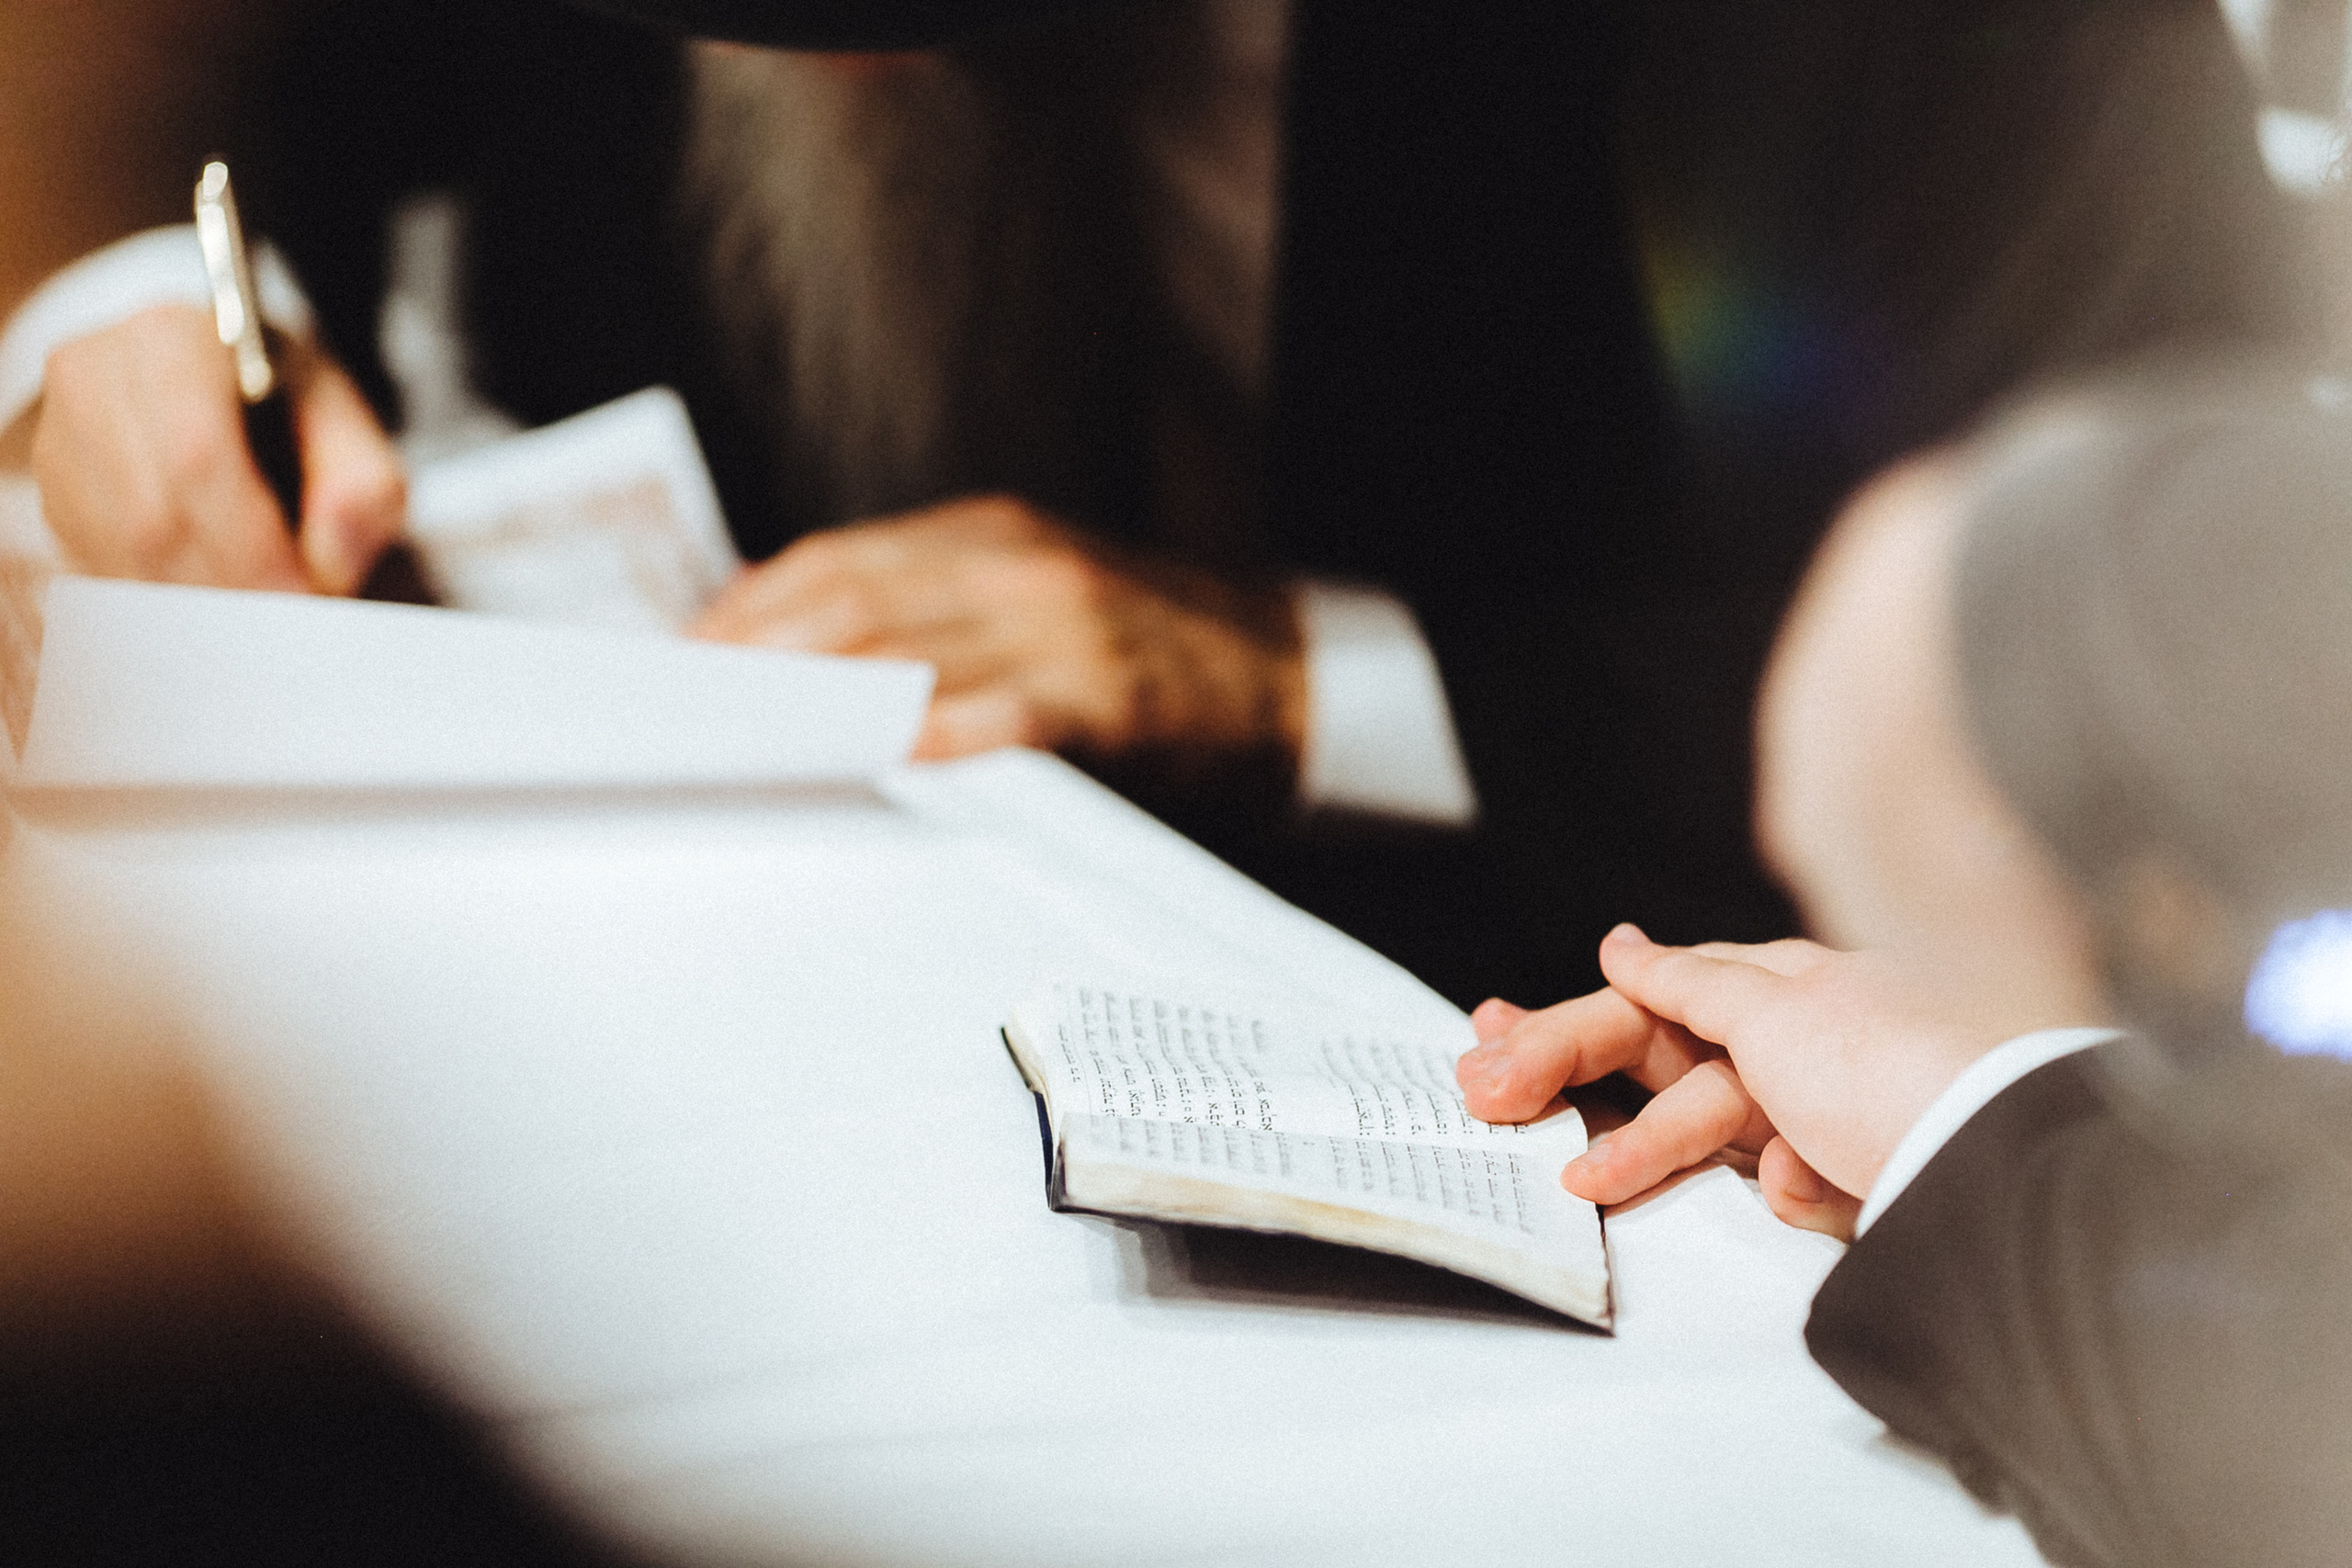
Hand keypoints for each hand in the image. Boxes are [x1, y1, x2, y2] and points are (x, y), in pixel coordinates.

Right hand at [31, 304, 405, 593]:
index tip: (302, 603)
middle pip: (154, 518)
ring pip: (122, 556)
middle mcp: (93, 380)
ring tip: (261, 625)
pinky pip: (103, 572)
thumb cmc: (282, 403)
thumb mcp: (345, 422)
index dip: (251, 547)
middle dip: (230, 589)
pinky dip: (165, 606)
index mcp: (169, 340)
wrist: (211, 384)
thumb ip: (362, 484)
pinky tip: (214, 614)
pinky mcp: (54, 495)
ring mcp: (58, 439)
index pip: (199, 457)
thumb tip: (330, 561)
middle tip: (288, 628)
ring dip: (198, 607)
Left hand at [693, 495, 1306, 771]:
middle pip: (848, 600)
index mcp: (990, 534)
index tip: (685, 656)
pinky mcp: (1104, 695)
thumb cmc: (1141, 649)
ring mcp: (1062, 626)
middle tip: (687, 709)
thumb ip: (922, 601)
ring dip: (811, 702)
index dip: (748, 608)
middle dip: (755, 656)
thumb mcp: (1027, 592)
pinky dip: (924, 738)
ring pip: (904, 654)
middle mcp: (1016, 566)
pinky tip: (870, 762)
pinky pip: (994, 717)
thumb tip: (788, 621)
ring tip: (741, 742)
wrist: (1282, 676)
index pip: (833, 560)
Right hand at [1463, 924, 2020, 1236]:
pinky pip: (1782, 1188)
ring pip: (1703, 1129)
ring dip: (1646, 1151)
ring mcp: (1820, 1115)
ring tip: (1586, 1185)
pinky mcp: (1846, 1183)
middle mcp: (1796, 1045)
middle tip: (1489, 1102)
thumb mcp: (1771, 1008)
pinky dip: (1787, 1190)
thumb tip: (1624, 942)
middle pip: (1657, 1061)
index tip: (1486, 1043)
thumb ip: (1688, 978)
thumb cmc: (1890, 1066)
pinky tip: (1809, 1187)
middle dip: (1572, 1080)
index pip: (1647, 996)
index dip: (1563, 1018)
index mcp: (1778, 987)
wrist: (2001, 1168)